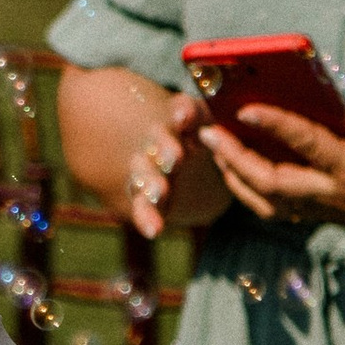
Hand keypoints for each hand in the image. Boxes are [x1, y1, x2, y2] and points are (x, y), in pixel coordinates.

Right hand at [123, 92, 228, 242]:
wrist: (183, 164)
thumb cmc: (197, 137)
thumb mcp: (202, 121)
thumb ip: (193, 115)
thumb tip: (187, 117)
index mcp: (181, 122)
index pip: (182, 113)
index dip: (183, 114)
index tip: (184, 119)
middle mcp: (159, 145)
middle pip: (160, 143)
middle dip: (165, 150)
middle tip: (175, 158)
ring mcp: (149, 171)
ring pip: (146, 176)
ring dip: (152, 184)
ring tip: (159, 193)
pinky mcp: (146, 198)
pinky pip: (143, 208)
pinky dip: (146, 218)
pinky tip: (152, 231)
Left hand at [210, 97, 344, 248]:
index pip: (309, 146)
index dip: (276, 124)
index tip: (248, 106)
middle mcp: (337, 196)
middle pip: (271, 181)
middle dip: (233, 156)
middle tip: (207, 130)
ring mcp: (329, 211)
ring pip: (267, 202)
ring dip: (235, 177)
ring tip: (216, 149)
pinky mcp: (328, 218)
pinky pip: (278, 210)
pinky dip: (251, 192)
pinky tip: (242, 171)